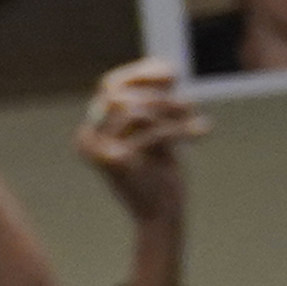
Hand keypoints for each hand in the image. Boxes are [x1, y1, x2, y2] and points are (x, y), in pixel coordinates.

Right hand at [75, 62, 204, 226]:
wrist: (162, 215)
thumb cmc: (161, 172)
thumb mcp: (158, 128)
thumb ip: (156, 100)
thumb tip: (167, 70)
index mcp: (93, 128)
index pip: (111, 85)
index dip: (142, 75)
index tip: (174, 76)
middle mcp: (86, 137)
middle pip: (123, 95)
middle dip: (161, 98)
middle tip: (190, 106)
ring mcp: (94, 150)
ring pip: (136, 110)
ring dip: (172, 113)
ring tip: (195, 121)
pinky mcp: (112, 162)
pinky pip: (148, 131)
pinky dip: (177, 130)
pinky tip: (200, 133)